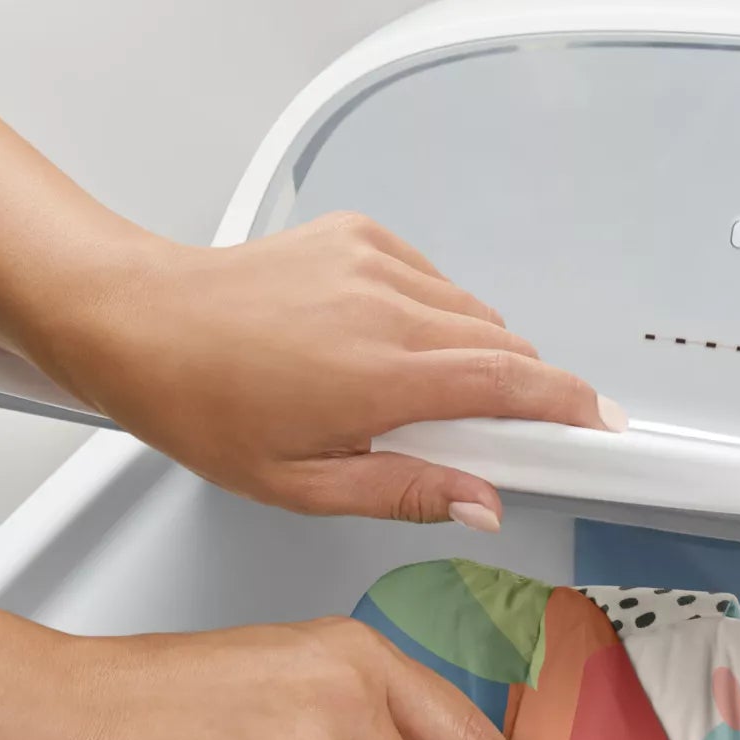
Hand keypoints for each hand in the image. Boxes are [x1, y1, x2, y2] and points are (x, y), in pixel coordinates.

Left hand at [35, 211, 626, 522]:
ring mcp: (375, 262)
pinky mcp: (360, 235)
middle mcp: (387, 308)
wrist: (137, 320)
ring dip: (471, 357)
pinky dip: (433, 317)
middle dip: (518, 392)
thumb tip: (481, 504)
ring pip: (472, 315)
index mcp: (378, 376)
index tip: (603, 426)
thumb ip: (403, 493)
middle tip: (486, 438)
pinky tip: (383, 348)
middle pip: (504, 348)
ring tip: (413, 396)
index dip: (571, 407)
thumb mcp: (300, 485)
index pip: (512, 385)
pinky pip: (433, 282)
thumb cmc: (200, 404)